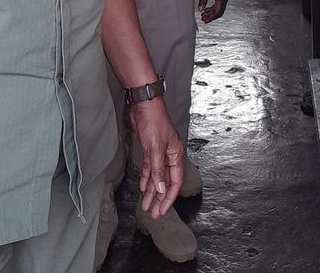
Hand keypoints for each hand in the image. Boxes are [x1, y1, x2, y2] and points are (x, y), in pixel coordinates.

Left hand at [130, 97, 183, 217]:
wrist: (144, 105)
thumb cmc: (154, 120)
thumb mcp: (155, 148)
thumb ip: (158, 169)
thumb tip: (160, 188)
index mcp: (176, 154)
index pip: (175, 182)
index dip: (168, 198)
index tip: (161, 210)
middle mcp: (169, 155)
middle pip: (165, 182)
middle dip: (159, 198)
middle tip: (153, 213)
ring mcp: (159, 152)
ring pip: (156, 177)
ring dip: (151, 191)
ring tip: (146, 205)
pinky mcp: (150, 149)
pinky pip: (149, 168)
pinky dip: (146, 178)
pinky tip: (143, 187)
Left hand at [198, 0, 229, 22]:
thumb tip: (200, 9)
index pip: (217, 11)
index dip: (211, 17)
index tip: (205, 20)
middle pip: (219, 11)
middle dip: (211, 16)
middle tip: (203, 19)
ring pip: (219, 7)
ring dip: (211, 12)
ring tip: (204, 14)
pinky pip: (219, 3)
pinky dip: (213, 7)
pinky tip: (207, 7)